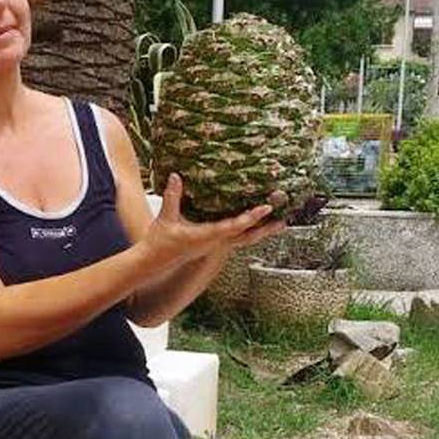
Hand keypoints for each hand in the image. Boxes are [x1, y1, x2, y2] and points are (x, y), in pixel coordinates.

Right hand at [139, 173, 284, 268]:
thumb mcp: (165, 217)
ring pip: (244, 239)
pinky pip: (237, 239)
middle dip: (266, 229)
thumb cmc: (159, 241)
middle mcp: (215, 243)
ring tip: (279, 224)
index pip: (233, 226)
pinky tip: (256, 226)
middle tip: (284, 222)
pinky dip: (249, 232)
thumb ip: (172, 196)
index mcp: (206, 237)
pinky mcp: (213, 246)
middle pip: (247, 237)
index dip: (251, 217)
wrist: (153, 262)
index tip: (266, 209)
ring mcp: (215, 246)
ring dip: (262, 232)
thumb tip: (176, 175)